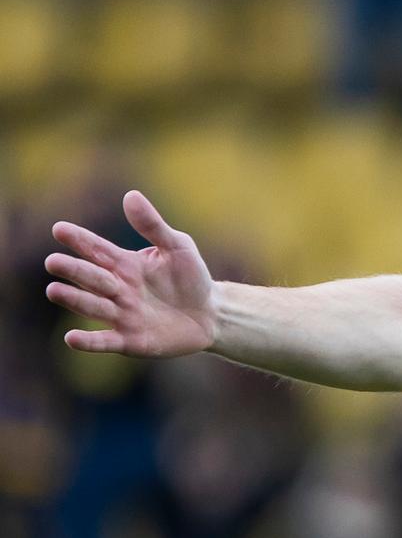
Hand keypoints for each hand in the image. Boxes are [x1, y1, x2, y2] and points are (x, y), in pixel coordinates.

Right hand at [45, 190, 217, 357]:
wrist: (211, 314)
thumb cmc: (192, 277)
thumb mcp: (178, 247)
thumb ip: (153, 225)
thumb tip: (131, 195)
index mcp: (123, 264)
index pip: (97, 249)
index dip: (79, 240)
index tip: (59, 229)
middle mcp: (116, 289)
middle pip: (90, 278)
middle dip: (72, 270)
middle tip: (53, 262)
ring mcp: (121, 315)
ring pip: (92, 306)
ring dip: (74, 299)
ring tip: (54, 291)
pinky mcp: (130, 341)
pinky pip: (105, 341)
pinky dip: (89, 342)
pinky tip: (71, 338)